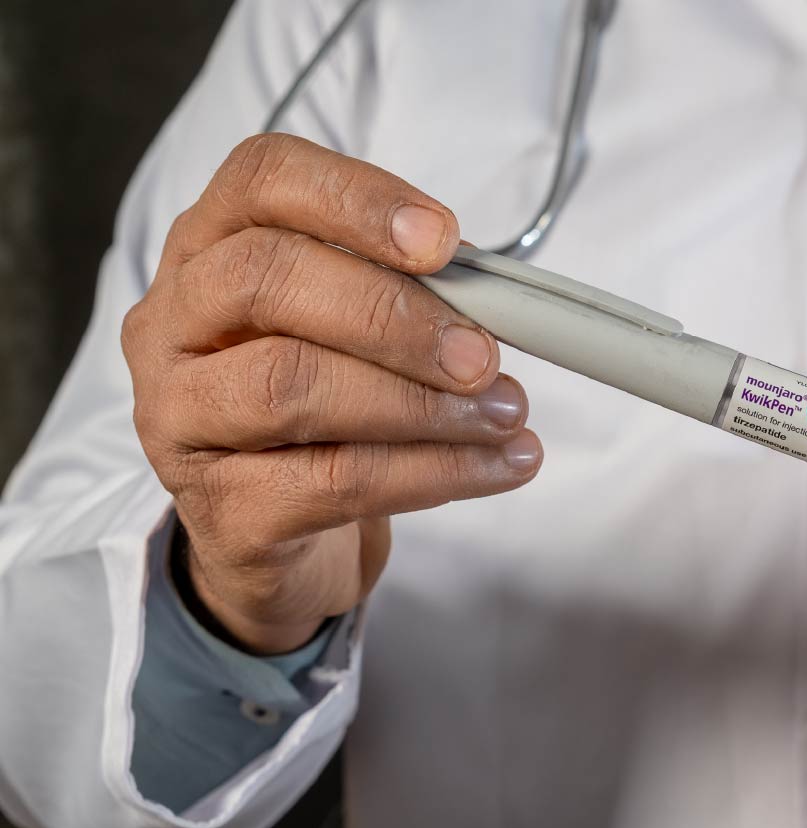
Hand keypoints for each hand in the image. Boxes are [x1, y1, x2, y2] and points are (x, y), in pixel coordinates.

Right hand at [123, 134, 541, 654]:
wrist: (287, 539)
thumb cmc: (328, 408)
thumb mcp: (357, 330)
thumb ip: (410, 293)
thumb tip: (499, 297)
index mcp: (209, 248)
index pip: (261, 179)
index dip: (356, 198)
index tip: (444, 241)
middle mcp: (173, 325)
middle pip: (265, 279)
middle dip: (392, 314)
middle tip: (482, 353)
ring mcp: (179, 421)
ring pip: (292, 387)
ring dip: (421, 402)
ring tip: (504, 413)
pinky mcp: (221, 511)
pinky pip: (334, 483)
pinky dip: (434, 472)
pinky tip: (495, 465)